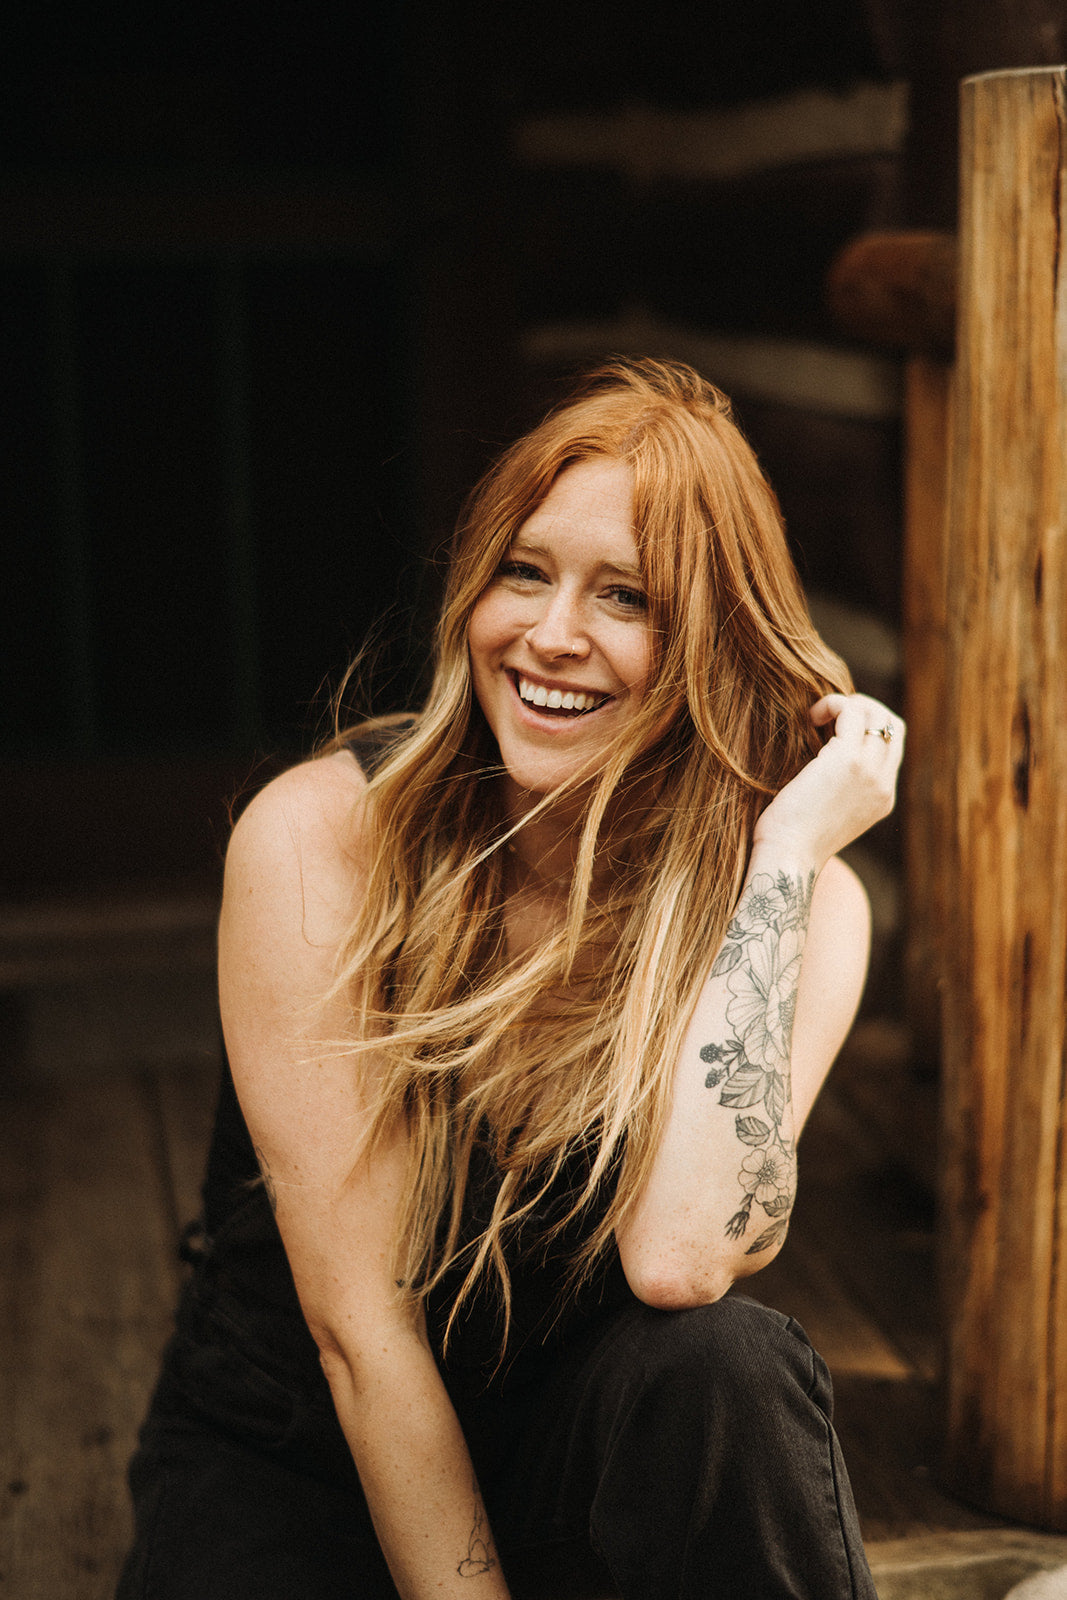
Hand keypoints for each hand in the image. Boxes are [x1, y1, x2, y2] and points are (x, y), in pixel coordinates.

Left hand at [751, 693, 904, 868]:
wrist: (788, 857)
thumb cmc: (793, 838)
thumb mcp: (827, 813)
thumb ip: (839, 789)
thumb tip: (821, 761)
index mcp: (882, 799)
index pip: (892, 748)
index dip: (868, 728)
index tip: (834, 728)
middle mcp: (883, 785)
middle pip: (893, 726)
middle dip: (864, 709)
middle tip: (829, 715)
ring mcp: (870, 772)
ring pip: (876, 715)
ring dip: (846, 705)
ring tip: (816, 717)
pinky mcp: (847, 760)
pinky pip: (851, 712)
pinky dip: (832, 704)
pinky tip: (810, 717)